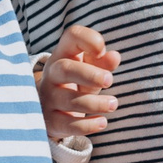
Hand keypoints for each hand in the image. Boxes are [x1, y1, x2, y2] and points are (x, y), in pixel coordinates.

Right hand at [38, 24, 122, 141]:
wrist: (49, 108)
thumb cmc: (76, 82)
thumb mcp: (90, 69)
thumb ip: (102, 62)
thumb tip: (114, 57)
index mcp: (63, 54)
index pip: (72, 37)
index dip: (89, 40)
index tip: (102, 51)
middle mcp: (52, 74)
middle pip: (65, 69)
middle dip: (90, 75)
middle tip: (109, 80)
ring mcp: (48, 98)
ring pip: (69, 100)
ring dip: (95, 103)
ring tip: (113, 104)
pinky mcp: (50, 121)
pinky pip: (67, 124)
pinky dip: (87, 125)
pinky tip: (102, 122)